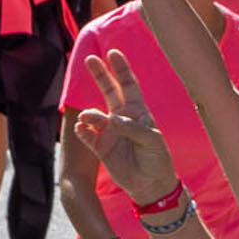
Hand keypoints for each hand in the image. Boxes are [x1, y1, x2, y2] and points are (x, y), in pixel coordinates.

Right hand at [74, 49, 181, 205]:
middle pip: (109, 91)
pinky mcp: (101, 147)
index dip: (122, 69)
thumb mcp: (152, 141)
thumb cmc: (157, 159)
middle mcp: (122, 118)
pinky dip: (83, 130)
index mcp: (138, 112)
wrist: (150, 185)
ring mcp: (110, 132)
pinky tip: (82, 128)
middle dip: (100, 75)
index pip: (129, 85)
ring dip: (90, 114)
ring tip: (89, 117)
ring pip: (95, 115)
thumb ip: (133, 128)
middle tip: (89, 59)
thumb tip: (111, 120)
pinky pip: (87, 134)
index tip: (114, 52)